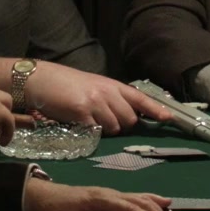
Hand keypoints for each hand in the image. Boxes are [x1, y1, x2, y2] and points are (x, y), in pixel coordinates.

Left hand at [25, 181, 172, 210]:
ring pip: (139, 198)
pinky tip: (164, 202)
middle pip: (139, 202)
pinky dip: (151, 200)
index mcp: (99, 200)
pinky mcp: (110, 197)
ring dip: (156, 208)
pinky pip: (135, 197)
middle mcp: (109, 194)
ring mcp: (111, 194)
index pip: (129, 208)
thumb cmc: (50, 210)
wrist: (40, 196)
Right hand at [27, 63, 171, 135]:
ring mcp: (95, 101)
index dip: (155, 109)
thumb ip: (110, 98)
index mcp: (112, 85)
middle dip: (121, 126)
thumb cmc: (65, 84)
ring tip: (89, 120)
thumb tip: (126, 116)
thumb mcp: (93, 86)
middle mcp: (107, 92)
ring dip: (105, 130)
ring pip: (114, 128)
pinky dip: (90, 132)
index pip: (140, 97)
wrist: (40, 79)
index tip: (169, 118)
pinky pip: (96, 131)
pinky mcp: (82, 111)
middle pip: (129, 119)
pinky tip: (79, 123)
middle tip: (103, 120)